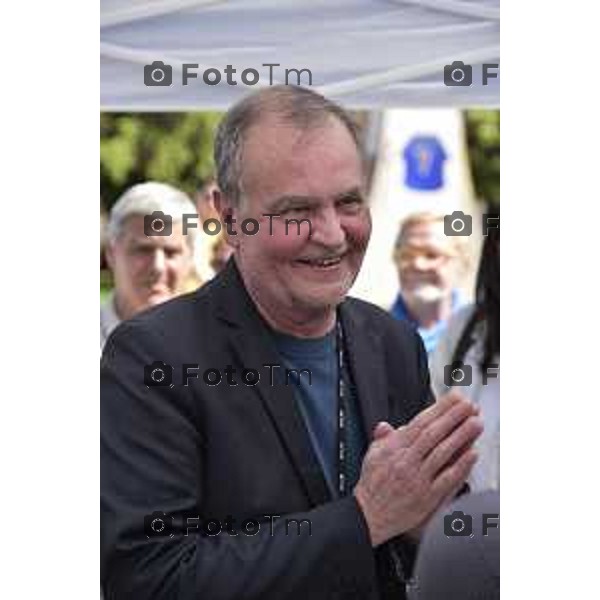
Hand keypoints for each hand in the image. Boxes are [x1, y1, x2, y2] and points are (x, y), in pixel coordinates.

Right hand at [353, 391, 481, 546]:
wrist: (368, 515)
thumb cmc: (372, 486)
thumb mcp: (371, 455)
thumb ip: (382, 438)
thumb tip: (386, 425)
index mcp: (394, 447)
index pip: (420, 422)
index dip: (439, 409)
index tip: (454, 399)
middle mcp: (406, 460)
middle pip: (433, 433)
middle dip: (453, 416)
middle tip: (469, 405)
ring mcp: (417, 478)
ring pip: (442, 452)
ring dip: (461, 436)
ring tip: (475, 423)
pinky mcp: (426, 497)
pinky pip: (446, 478)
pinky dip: (460, 465)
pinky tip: (472, 453)